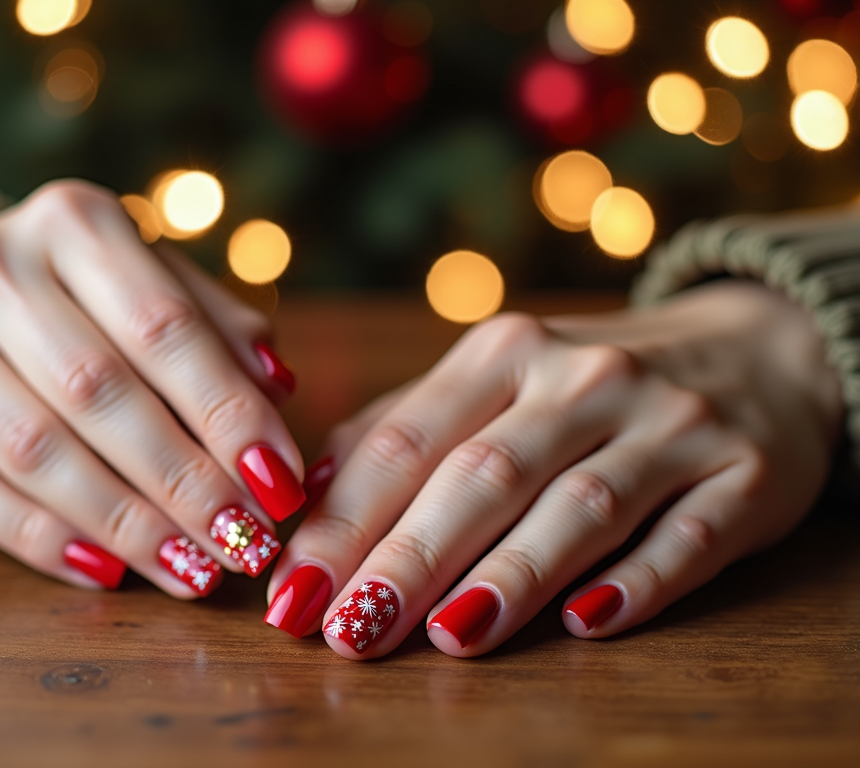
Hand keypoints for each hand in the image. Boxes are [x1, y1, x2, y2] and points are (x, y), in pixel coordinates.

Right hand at [0, 180, 304, 595]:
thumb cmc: (78, 301)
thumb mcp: (150, 285)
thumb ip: (217, 328)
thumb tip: (278, 388)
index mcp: (74, 221)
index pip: (165, 326)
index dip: (229, 412)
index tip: (281, 482)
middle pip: (101, 392)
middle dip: (186, 482)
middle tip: (246, 543)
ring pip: (38, 451)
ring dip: (126, 524)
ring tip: (195, 570)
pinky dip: (45, 540)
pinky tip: (109, 573)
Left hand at [265, 281, 841, 656]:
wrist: (752, 352)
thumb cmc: (586, 386)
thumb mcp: (495, 380)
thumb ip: (405, 428)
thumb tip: (310, 498)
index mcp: (505, 351)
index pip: (408, 438)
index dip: (345, 519)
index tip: (292, 592)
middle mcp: (585, 377)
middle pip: (483, 473)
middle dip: (409, 557)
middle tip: (348, 630)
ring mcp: (672, 423)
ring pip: (580, 507)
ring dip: (511, 575)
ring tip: (448, 634)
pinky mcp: (744, 476)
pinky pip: (687, 540)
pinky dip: (637, 584)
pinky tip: (585, 625)